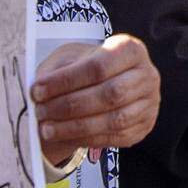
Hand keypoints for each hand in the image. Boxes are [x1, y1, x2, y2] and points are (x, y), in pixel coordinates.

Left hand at [33, 34, 160, 164]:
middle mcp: (147, 74)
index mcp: (131, 49)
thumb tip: (38, 91)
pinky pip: (115, 137)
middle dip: (70, 105)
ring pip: (114, 119)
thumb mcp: (75, 58)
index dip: (66, 80)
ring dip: (75, 126)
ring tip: (47, 129)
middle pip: (110, 93)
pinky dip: (87, 138)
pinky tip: (65, 135)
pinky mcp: (144, 125)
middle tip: (41, 111)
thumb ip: (58, 71)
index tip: (38, 89)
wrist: (110, 81)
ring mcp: (149, 102)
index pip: (99, 66)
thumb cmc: (89, 68)